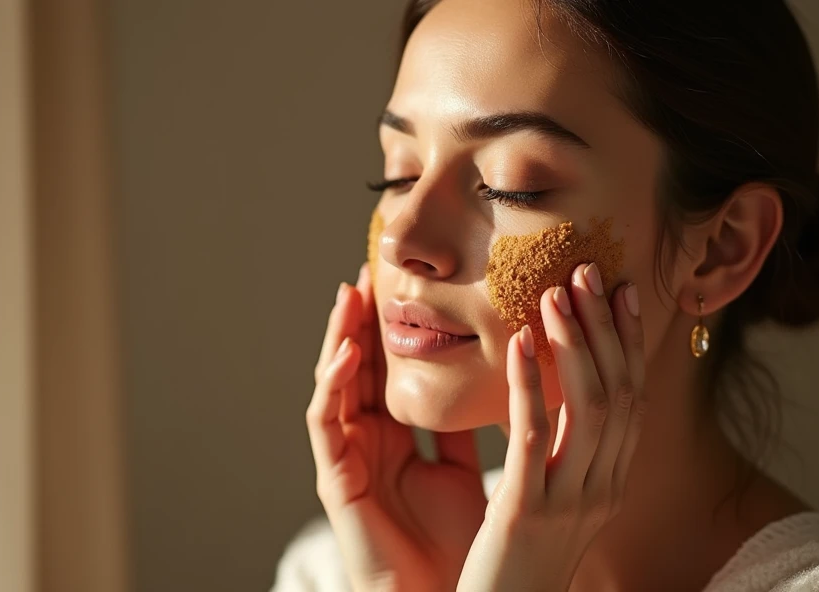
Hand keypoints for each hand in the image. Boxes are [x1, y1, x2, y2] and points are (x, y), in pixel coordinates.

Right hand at [307, 263, 488, 591]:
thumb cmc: (457, 543)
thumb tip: (494, 378)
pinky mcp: (335, 480)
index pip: (388, 371)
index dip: (392, 329)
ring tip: (350, 292)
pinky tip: (348, 350)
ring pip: (334, 384)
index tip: (404, 283)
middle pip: (358, 368)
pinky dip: (332, 383)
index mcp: (398, 440)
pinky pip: (325, 423)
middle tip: (371, 270)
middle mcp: (367, 443)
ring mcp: (347, 458)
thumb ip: (462, 429)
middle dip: (360, 320)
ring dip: (338, 337)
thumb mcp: (463, 470)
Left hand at [457, 262, 646, 591]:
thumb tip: (553, 393)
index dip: (629, 340)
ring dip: (574, 343)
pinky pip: (534, 435)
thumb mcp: (555, 497)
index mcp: (611, 481)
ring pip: (589, 406)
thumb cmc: (522, 557)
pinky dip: (529, 383)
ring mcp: (571, 500)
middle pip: (619, 391)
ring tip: (554, 295)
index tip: (620, 290)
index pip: (632, 396)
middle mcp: (604, 487)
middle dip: (606, 327)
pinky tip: (518, 344)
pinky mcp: (528, 510)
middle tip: (587, 272)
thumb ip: (562, 451)